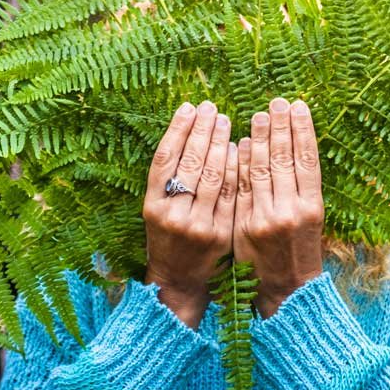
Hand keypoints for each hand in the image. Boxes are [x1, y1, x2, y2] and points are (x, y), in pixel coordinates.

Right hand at [143, 100, 237, 327]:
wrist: (179, 281)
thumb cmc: (167, 239)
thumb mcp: (156, 210)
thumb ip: (167, 179)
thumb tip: (187, 132)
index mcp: (151, 204)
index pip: (164, 158)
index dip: (177, 129)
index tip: (189, 107)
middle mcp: (171, 214)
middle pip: (189, 162)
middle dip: (201, 131)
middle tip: (211, 108)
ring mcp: (197, 224)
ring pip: (211, 175)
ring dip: (219, 144)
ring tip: (225, 121)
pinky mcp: (220, 233)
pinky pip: (229, 194)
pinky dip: (233, 168)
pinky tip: (238, 148)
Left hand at [234, 97, 325, 317]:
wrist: (286, 291)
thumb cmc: (300, 252)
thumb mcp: (311, 220)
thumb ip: (301, 188)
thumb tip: (291, 149)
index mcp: (313, 207)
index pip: (308, 159)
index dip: (302, 130)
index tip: (298, 106)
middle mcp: (291, 210)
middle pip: (284, 159)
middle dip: (280, 127)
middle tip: (275, 102)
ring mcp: (266, 218)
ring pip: (261, 170)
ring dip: (260, 139)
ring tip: (258, 115)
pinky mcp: (245, 226)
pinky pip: (242, 188)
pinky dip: (242, 164)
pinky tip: (243, 144)